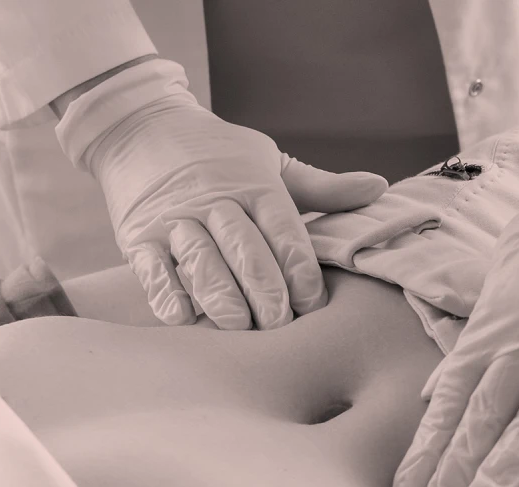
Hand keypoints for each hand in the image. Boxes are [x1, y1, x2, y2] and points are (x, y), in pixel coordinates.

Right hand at [59, 60, 387, 329]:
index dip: (299, 268)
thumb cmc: (219, 155)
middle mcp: (214, 202)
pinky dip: (168, 294)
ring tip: (239, 325)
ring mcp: (174, 221)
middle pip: (244, 249)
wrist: (139, 129)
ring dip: (221, 295)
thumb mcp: (272, 163)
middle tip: (281, 324)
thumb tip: (380, 187)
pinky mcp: (139, 238)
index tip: (313, 302)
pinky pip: (152, 269)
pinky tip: (186, 317)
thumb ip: (324, 187)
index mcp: (254, 186)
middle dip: (265, 289)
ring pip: (200, 260)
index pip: (283, 229)